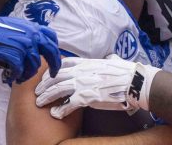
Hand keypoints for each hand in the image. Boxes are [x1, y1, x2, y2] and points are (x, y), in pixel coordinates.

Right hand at [0, 8, 60, 83]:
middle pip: (51, 53)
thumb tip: (34, 48)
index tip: (54, 58)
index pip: (52, 37)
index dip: (55, 49)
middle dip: (54, 65)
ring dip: (26, 75)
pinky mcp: (14, 55)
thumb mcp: (14, 27)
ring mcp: (24, 45)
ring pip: (34, 66)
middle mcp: (31, 35)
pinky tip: (8, 78)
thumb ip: (26, 34)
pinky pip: (19, 71)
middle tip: (52, 75)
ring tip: (18, 77)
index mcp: (32, 27)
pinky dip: (14, 77)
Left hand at [35, 55, 159, 118]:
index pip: (64, 63)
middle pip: (56, 76)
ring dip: (46, 96)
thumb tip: (111, 58)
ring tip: (39, 102)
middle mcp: (82, 71)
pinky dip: (59, 109)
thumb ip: (108, 60)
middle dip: (44, 83)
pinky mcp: (87, 97)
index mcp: (87, 63)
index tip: (46, 76)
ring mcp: (83, 83)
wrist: (134, 82)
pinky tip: (54, 114)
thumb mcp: (114, 62)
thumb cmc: (127, 73)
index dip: (52, 70)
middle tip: (37, 91)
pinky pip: (68, 104)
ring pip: (57, 89)